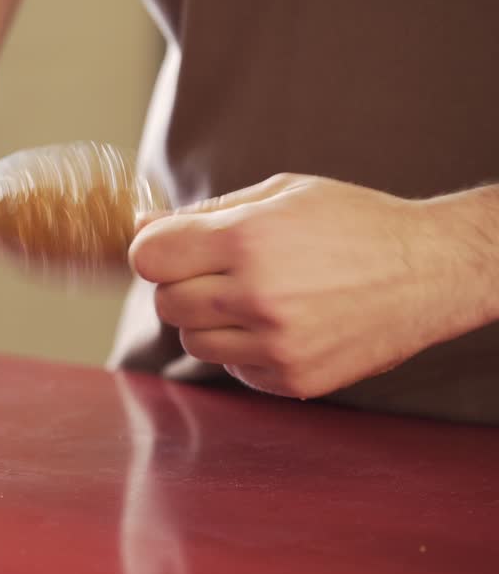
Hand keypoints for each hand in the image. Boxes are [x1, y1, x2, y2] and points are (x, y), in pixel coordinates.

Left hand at [128, 174, 492, 398]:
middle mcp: (259, 297)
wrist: (431, 271)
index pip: (150, 258)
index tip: (171, 247)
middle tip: (219, 270)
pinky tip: (280, 322)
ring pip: (192, 341)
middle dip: (181, 283)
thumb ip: (204, 212)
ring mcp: (277, 345)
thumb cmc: (352, 222)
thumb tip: (142, 226)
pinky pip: (232, 369)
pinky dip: (243, 349)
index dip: (154, 249)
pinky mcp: (294, 380)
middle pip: (166, 302)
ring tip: (252, 295)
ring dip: (208, 319)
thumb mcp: (280, 193)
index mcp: (248, 240)